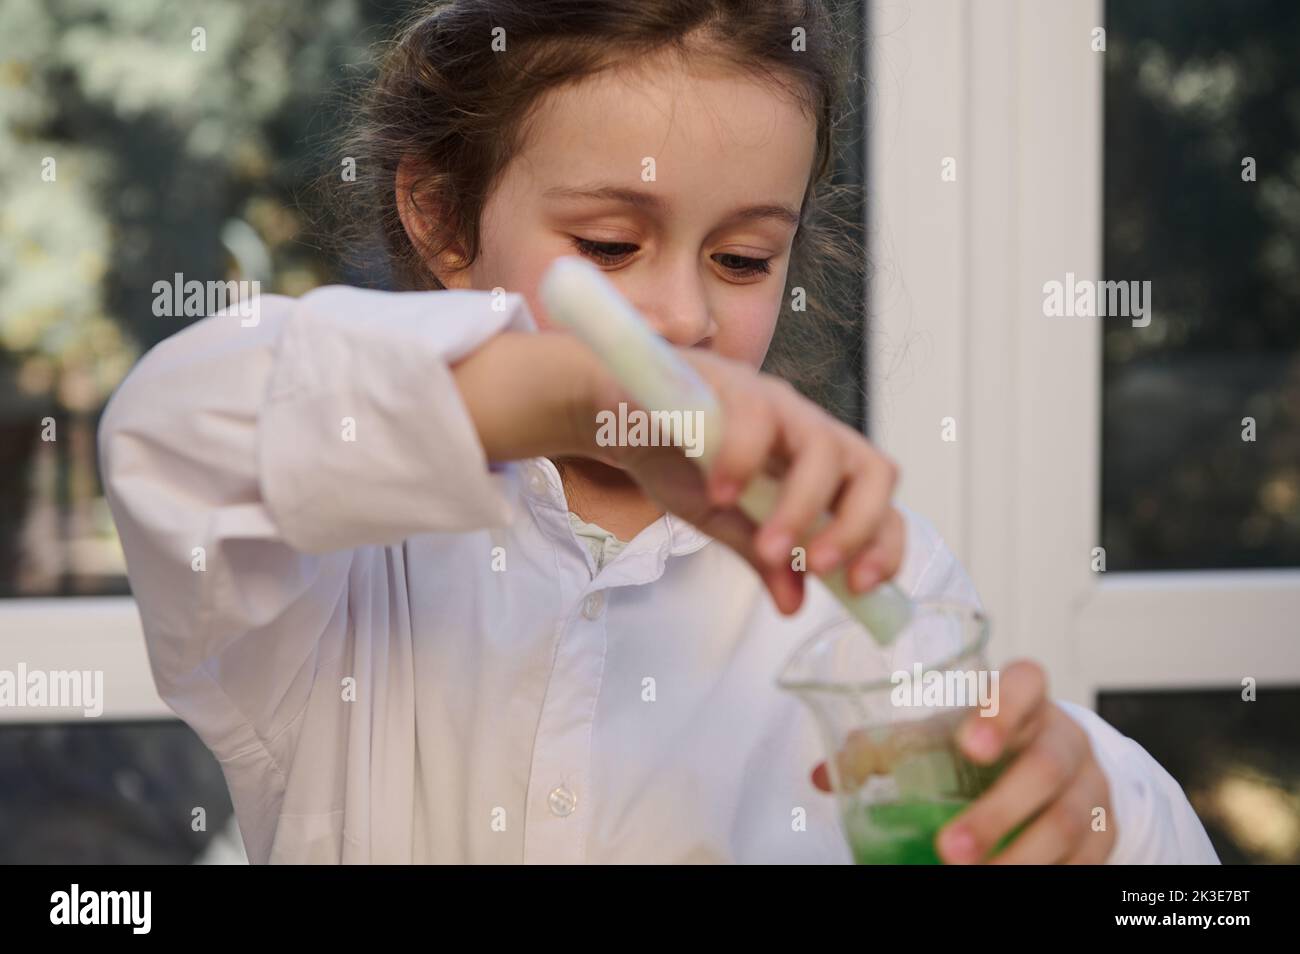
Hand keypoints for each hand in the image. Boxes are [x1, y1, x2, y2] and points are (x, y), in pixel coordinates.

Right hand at [584, 346, 903, 614]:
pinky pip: (755, 418)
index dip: (883, 544)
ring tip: (768, 546)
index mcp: (817, 466)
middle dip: (856, 527)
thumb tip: (795, 605)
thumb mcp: (721, 521)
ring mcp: (774, 403)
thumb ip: (761, 557)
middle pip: (872, 469)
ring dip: (802, 506)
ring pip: (822, 447)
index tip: (859, 588)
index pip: (878, 501)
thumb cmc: (675, 459)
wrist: (614, 416)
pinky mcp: (732, 383)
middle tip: (819, 568)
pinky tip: (719, 494)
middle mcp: (808, 430)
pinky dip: (743, 462)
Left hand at [810, 661, 1116, 863]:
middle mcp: (1065, 739)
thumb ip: (891, 745)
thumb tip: (827, 775)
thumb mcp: (946, 733)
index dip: (1004, 707)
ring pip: (1067, 822)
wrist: (1059, 767)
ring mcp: (1091, 787)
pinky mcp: (1104, 832)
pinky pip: (1084, 859)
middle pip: (1045, 768)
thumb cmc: (989, 743)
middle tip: (951, 848)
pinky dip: (1048, 875)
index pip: (1026, 683)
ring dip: (1019, 858)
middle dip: (998, 812)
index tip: (969, 742)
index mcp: (1025, 700)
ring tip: (973, 880)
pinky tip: (1011, 887)